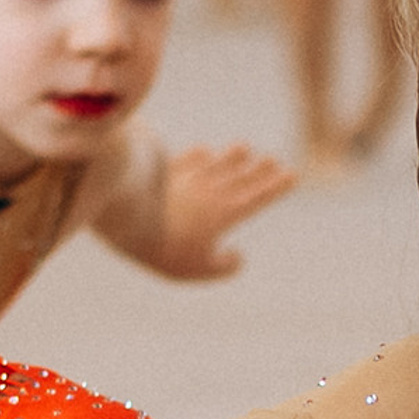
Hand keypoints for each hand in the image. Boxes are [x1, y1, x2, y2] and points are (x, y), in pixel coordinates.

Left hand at [157, 141, 294, 279]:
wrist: (126, 215)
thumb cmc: (164, 250)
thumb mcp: (197, 270)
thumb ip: (223, 267)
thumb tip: (238, 257)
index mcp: (223, 215)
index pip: (257, 198)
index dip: (276, 187)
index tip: (293, 175)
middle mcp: (209, 192)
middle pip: (239, 179)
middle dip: (259, 171)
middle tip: (275, 160)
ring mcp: (186, 179)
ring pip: (215, 166)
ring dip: (231, 158)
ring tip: (244, 148)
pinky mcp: (162, 174)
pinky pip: (185, 162)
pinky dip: (197, 157)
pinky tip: (204, 152)